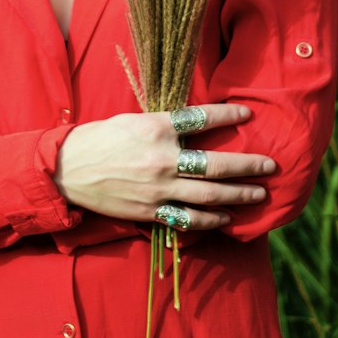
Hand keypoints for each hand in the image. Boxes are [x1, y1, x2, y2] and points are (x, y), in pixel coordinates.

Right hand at [53, 103, 275, 229]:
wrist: (67, 169)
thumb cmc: (99, 138)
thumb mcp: (133, 119)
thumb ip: (165, 123)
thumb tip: (195, 123)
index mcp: (155, 129)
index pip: (201, 119)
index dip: (227, 117)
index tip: (248, 116)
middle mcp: (162, 160)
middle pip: (216, 165)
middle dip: (248, 166)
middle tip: (270, 165)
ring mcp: (158, 189)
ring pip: (209, 196)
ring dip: (239, 195)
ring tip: (259, 193)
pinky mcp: (151, 211)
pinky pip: (188, 219)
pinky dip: (211, 221)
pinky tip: (227, 218)